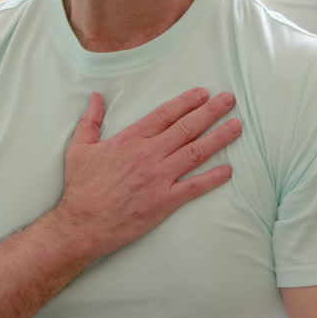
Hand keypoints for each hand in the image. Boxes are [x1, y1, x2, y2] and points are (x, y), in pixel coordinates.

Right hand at [55, 87, 240, 258]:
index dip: (186, 102)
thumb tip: (94, 97)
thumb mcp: (79, 148)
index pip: (164, 115)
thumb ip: (90, 121)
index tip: (203, 93)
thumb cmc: (81, 187)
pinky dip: (213, 178)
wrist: (83, 224)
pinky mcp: (165, 201)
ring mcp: (160, 178)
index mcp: (130, 140)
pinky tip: (228, 170)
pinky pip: (195, 186)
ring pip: (196, 153)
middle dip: (210, 112)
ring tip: (237, 126)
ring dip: (219, 138)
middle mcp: (149, 155)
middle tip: (229, 100)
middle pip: (186, 128)